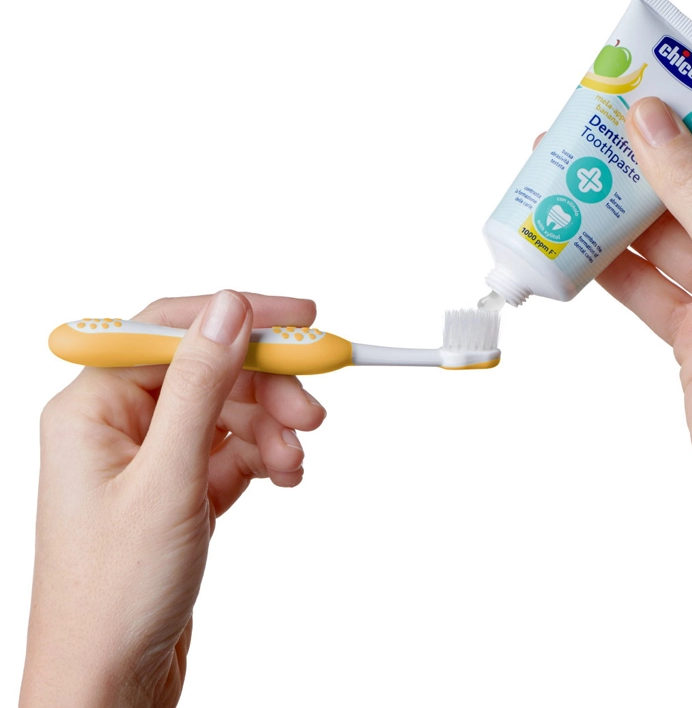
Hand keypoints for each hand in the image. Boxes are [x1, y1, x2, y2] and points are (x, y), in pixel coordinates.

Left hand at [21, 291, 326, 706]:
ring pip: (227, 411)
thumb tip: (228, 307)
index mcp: (91, 408)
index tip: (304, 318)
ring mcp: (148, 460)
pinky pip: (231, 451)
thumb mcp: (167, 479)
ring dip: (272, 427)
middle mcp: (117, 426)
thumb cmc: (112, 595)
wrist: (108, 683)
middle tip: (315, 410)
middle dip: (268, 386)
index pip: (173, 330)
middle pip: (209, 371)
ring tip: (297, 460)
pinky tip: (284, 476)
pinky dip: (265, 457)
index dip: (243, 318)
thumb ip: (200, 385)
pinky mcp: (176, 492)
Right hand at [598, 99, 691, 704]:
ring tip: (560, 184)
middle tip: (581, 137)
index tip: (636, 92)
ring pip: (663, 239)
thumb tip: (648, 120)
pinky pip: (647, 286)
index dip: (689, 118)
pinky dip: (610, 269)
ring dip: (614, 217)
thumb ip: (691, 188)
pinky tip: (571, 244)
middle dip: (637, 167)